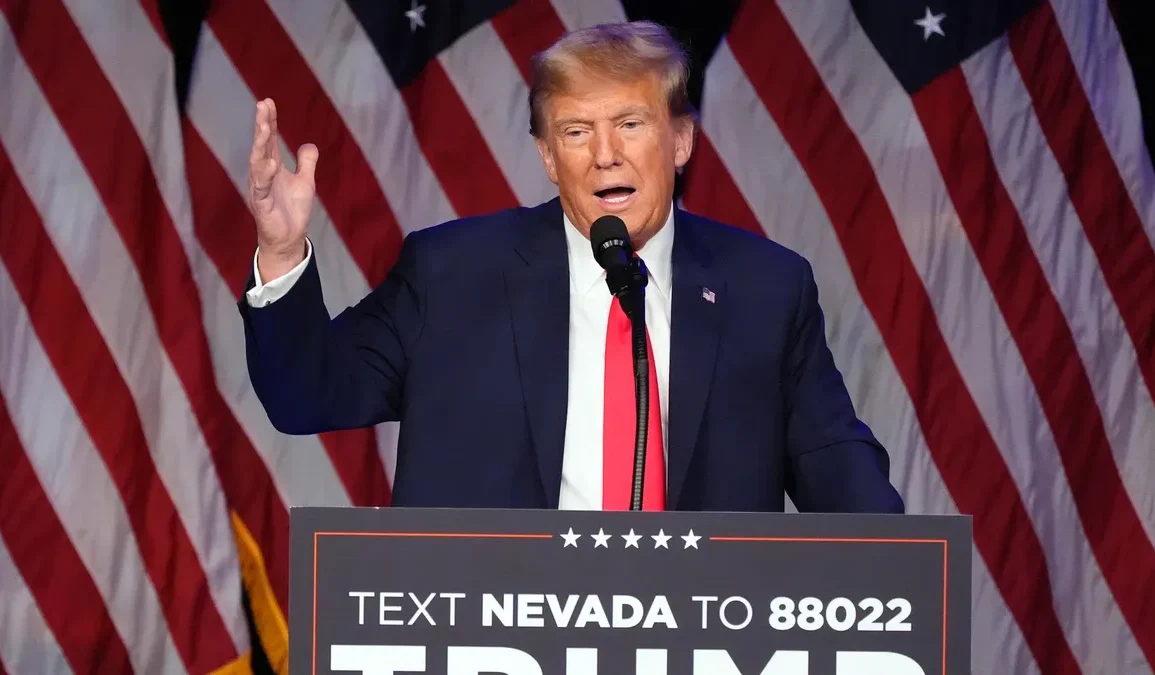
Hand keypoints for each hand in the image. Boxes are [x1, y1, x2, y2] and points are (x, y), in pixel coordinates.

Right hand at [247, 98, 316, 280]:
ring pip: (257, 162)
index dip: (269, 121)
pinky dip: (266, 174)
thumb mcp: (305, 182)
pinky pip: (262, 187)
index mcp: (272, 167)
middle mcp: (263, 174)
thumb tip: (309, 145)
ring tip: (265, 127)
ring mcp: (260, 188)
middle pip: (261, 145)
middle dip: (262, 125)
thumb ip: (306, 163)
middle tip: (263, 105)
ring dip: (261, 144)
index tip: (268, 102)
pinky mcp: (261, 203)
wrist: (289, 237)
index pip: (270, 140)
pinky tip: (271, 163)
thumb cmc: (292, 210)